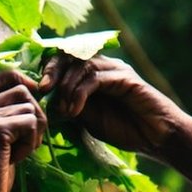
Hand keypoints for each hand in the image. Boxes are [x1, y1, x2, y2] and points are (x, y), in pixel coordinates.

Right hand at [0, 70, 46, 191]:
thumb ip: (5, 122)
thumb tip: (33, 105)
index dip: (15, 77)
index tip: (31, 92)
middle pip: (21, 90)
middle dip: (35, 114)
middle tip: (27, 142)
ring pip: (30, 107)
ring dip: (33, 133)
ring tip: (17, 154)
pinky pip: (30, 123)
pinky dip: (30, 144)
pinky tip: (15, 159)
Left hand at [39, 54, 191, 188]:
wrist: (156, 137)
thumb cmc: (124, 129)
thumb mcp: (87, 119)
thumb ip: (69, 106)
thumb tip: (45, 103)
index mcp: (92, 73)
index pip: (64, 60)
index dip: (47, 69)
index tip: (34, 88)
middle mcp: (103, 66)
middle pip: (69, 54)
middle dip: (51, 70)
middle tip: (41, 90)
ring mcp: (115, 69)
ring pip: (81, 64)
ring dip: (66, 87)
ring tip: (64, 110)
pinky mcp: (125, 78)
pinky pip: (95, 78)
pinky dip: (80, 93)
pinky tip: (75, 110)